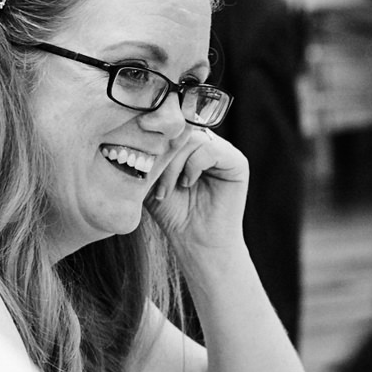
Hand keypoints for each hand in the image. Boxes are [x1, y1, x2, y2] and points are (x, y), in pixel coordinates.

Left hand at [143, 126, 250, 264]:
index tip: (137, 158)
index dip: (153, 138)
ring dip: (174, 163)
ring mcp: (223, 151)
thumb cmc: (174, 214)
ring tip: (166, 189)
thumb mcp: (152, 181)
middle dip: (162, 154)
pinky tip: (186, 183)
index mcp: (188, 146)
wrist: (197, 244)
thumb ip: (148, 157)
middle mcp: (207, 144)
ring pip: (193, 137)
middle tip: (153, 180)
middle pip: (180, 130)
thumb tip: (135, 134)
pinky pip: (210, 148)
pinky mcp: (237, 162)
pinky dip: (193, 164)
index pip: (170, 127)